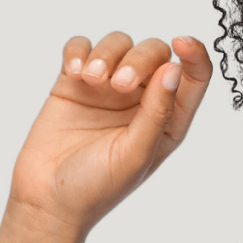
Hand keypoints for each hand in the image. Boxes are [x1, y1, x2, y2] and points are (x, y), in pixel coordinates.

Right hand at [7, 29, 212, 239]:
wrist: (48, 199)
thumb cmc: (97, 187)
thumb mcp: (136, 155)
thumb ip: (157, 113)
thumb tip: (175, 70)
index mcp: (167, 120)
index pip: (192, 78)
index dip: (194, 55)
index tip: (182, 43)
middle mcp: (141, 100)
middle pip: (154, 52)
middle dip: (139, 58)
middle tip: (119, 84)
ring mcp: (107, 88)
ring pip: (118, 43)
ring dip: (106, 53)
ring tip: (91, 79)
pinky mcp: (75, 82)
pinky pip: (81, 47)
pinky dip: (79, 51)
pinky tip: (74, 72)